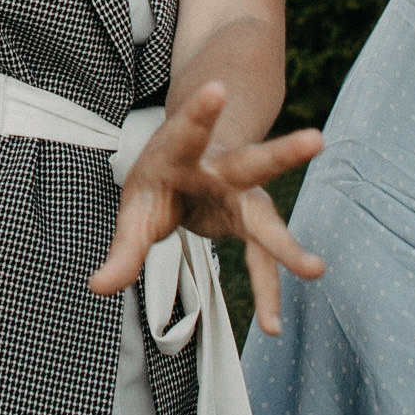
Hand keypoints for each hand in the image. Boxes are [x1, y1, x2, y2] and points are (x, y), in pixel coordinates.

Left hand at [89, 82, 324, 320]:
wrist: (190, 172)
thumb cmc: (158, 186)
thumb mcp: (134, 211)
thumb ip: (122, 249)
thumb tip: (98, 286)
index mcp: (181, 152)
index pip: (188, 131)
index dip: (201, 112)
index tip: (216, 88)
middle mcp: (222, 170)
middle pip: (252, 162)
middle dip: (282, 153)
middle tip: (316, 140)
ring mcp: (243, 198)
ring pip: (268, 215)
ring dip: (288, 244)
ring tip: (316, 269)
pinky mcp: (251, 224)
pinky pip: (260, 263)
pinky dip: (265, 294)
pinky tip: (272, 327)